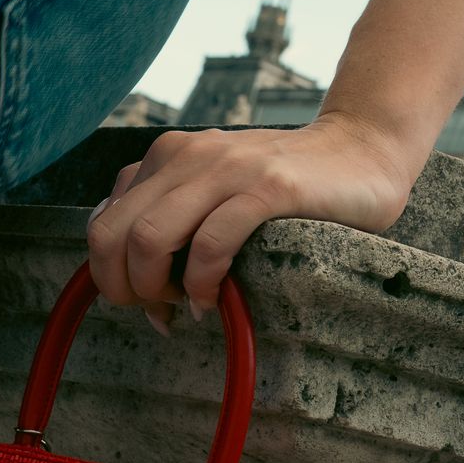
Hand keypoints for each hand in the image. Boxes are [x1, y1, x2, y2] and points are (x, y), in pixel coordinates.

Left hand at [84, 110, 425, 333]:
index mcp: (167, 158)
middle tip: (160, 311)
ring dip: (157, 288)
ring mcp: (226, 168)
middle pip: (113, 234)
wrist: (360, 151)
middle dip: (124, 288)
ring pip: (150, 238)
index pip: (103, 224)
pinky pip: (210, 243)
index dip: (110, 276)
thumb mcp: (213, 194)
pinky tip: (215, 299)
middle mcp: (187, 156)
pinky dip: (202, 283)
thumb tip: (134, 291)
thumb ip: (171, 222)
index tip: (145, 303)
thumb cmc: (284, 190)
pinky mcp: (268, 188)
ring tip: (188, 305)